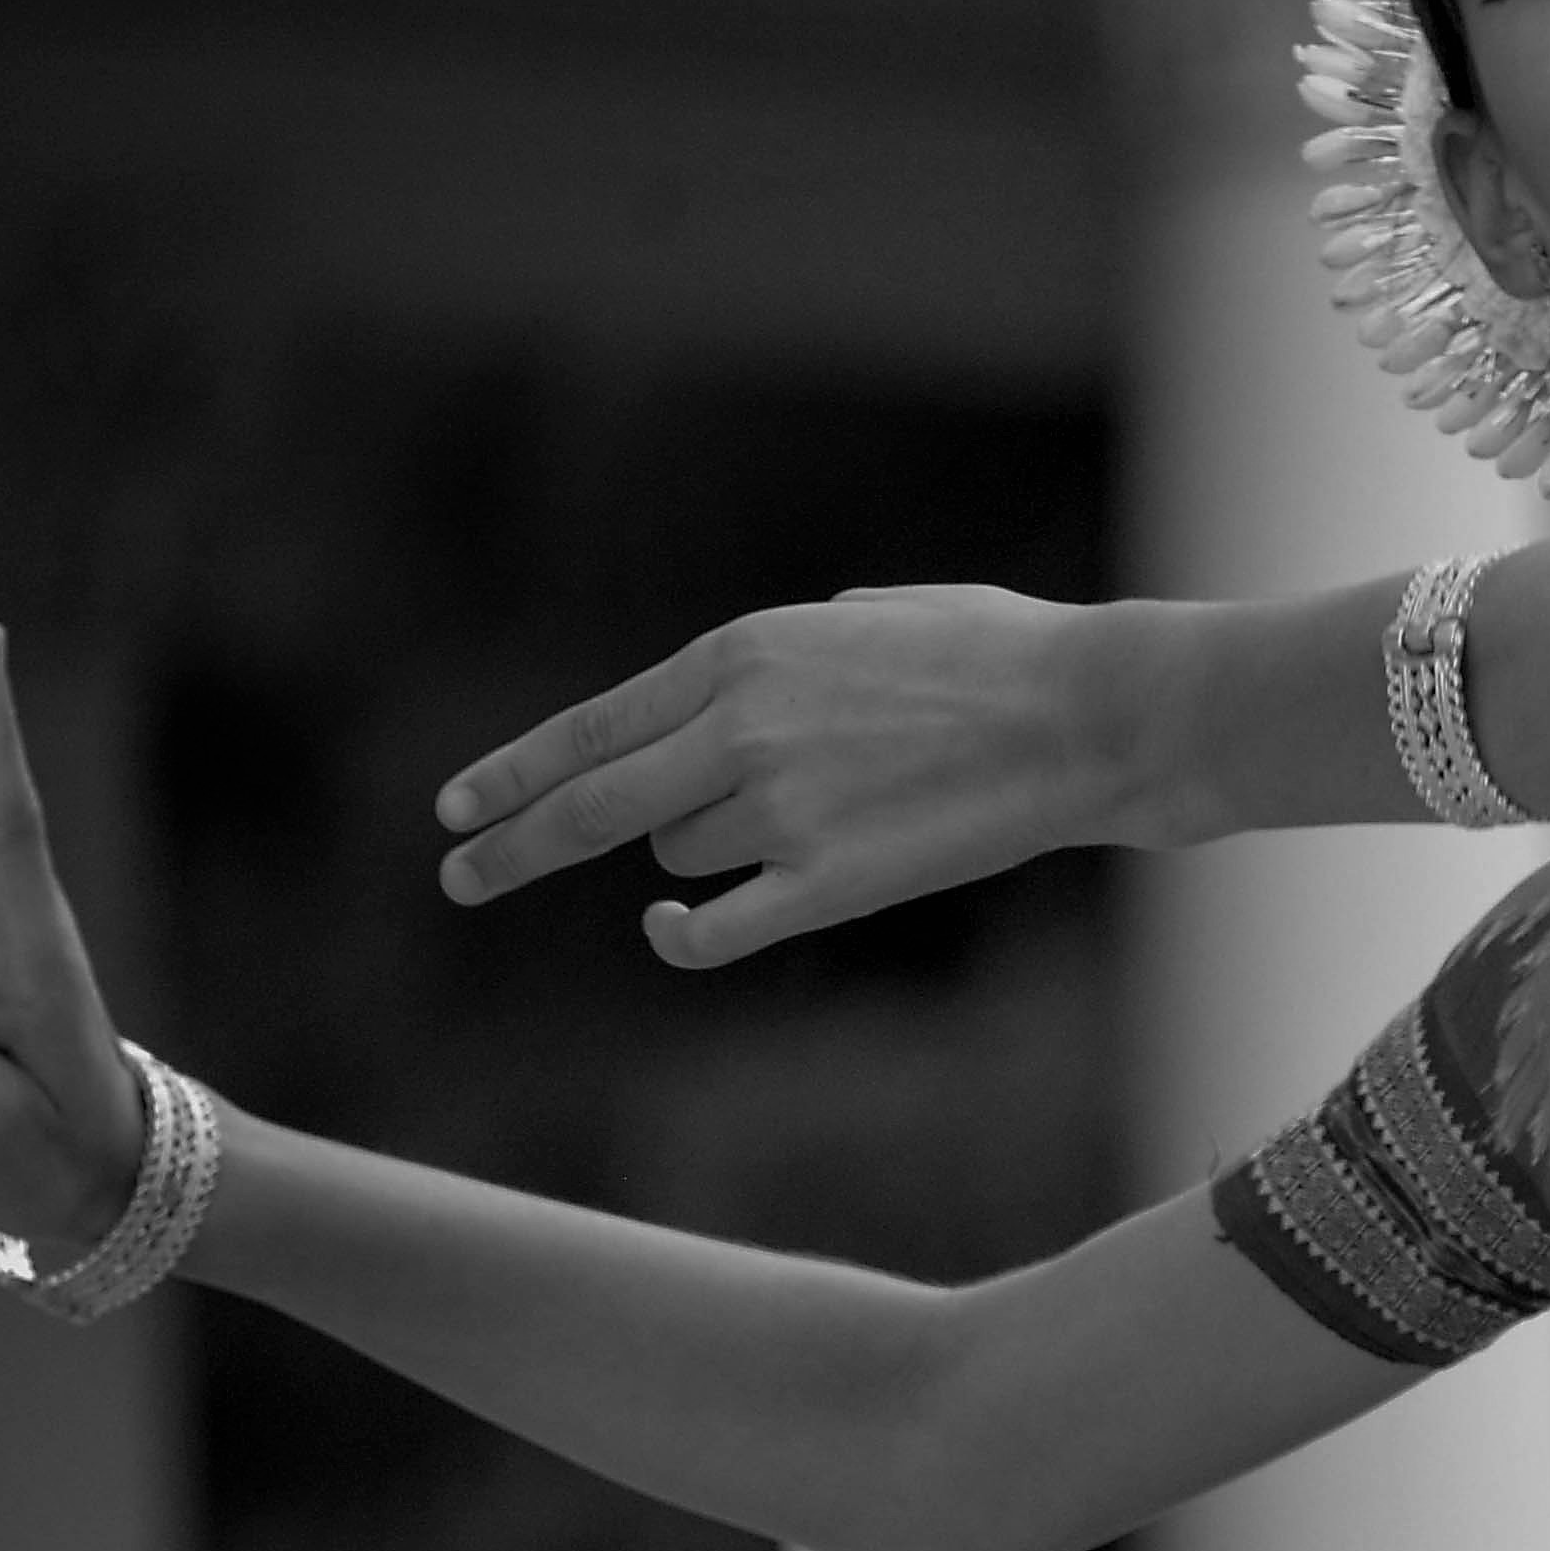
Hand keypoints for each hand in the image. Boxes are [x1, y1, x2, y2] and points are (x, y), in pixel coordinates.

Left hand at [434, 581, 1139, 966]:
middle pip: (585, 806)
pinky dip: (681, 936)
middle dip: (505, 844)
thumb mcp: (870, 615)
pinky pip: (716, 928)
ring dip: (709, 851)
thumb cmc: (1004, 655)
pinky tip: (667, 932)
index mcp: (740, 655)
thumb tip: (737, 693)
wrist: (1093, 716)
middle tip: (456, 876)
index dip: (510, 773)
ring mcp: (780, 809)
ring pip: (679, 855)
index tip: (457, 807)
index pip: (589, 728)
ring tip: (815, 820)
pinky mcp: (829, 882)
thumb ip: (784, 652)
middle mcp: (739, 728)